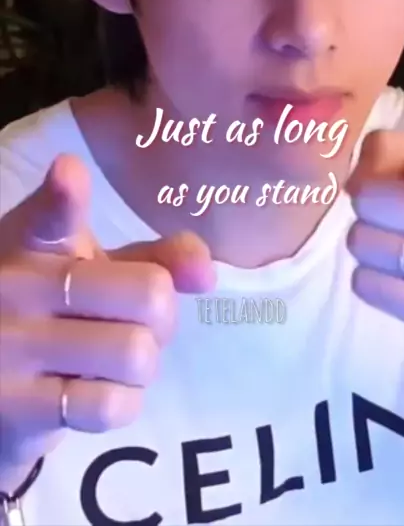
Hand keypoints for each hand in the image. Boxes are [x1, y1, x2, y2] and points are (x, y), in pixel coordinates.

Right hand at [0, 153, 214, 487]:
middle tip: (135, 324)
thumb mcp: (95, 271)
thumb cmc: (57, 311)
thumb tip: (208, 273)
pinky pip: (111, 406)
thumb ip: (155, 261)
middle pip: (148, 294)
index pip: (51, 214)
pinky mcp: (16, 409)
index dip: (64, 194)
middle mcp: (17, 286)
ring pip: (136, 354)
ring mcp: (11, 348)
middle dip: (163, 318)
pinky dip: (122, 403)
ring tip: (111, 361)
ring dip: (142, 366)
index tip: (69, 170)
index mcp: (36, 241)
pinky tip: (95, 392)